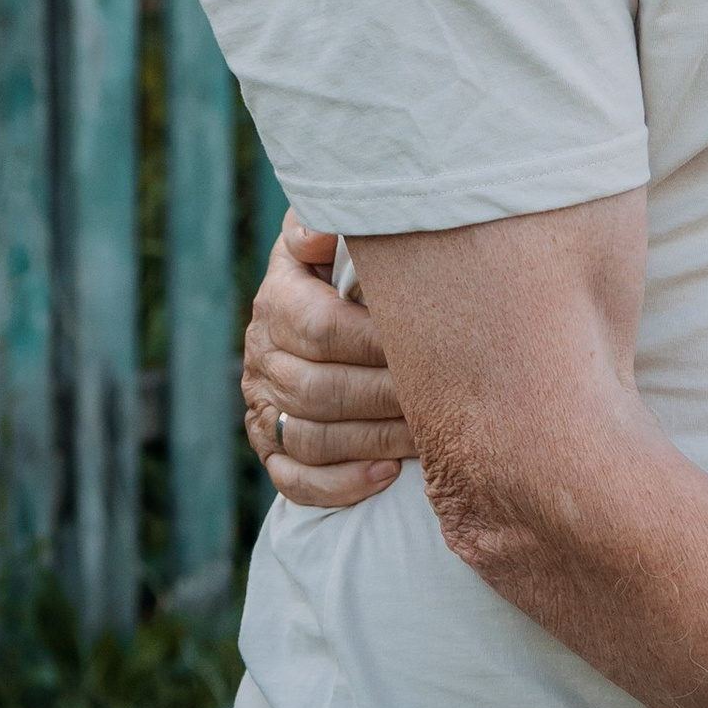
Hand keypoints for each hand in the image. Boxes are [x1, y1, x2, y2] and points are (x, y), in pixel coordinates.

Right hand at [243, 219, 411, 508]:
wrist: (321, 305)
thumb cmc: (351, 267)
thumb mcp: (339, 233)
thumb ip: (332, 223)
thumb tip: (321, 231)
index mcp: (280, 298)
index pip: (320, 327)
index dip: (375, 342)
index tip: (430, 345)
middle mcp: (263, 354)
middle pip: (319, 388)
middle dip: (385, 397)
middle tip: (445, 400)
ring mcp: (262, 405)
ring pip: (310, 437)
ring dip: (373, 441)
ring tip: (427, 438)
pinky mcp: (270, 447)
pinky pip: (293, 480)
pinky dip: (339, 484)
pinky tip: (386, 474)